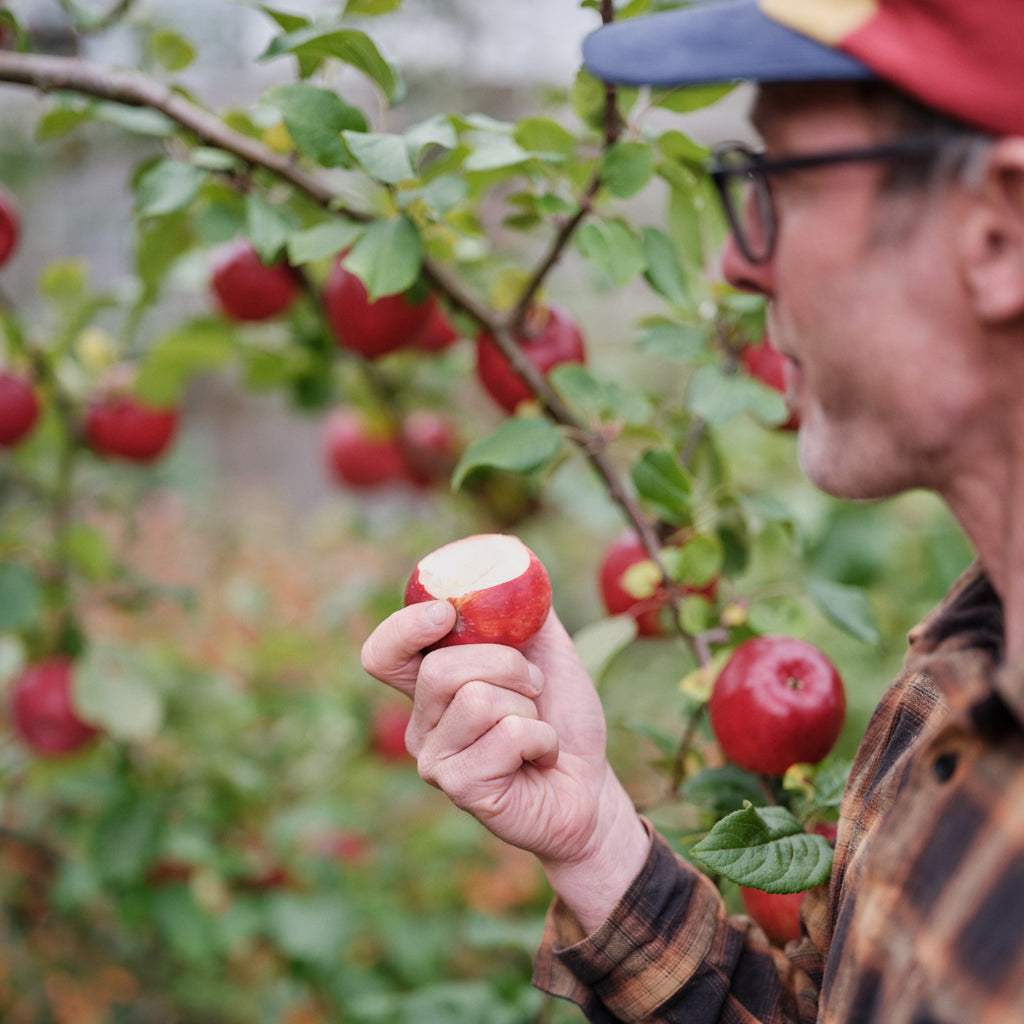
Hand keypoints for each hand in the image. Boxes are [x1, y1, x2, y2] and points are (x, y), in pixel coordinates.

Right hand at [361, 601, 648, 928]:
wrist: (591, 786)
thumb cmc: (562, 718)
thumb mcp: (546, 652)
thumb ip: (522, 611)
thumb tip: (512, 559)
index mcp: (431, 687)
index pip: (383, 654)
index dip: (403, 628)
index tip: (445, 614)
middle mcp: (422, 724)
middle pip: (440, 670)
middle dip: (507, 665)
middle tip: (534, 687)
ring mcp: (436, 761)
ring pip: (477, 699)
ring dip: (528, 706)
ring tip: (537, 726)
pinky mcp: (461, 788)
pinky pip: (507, 736)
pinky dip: (542, 738)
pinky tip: (541, 757)